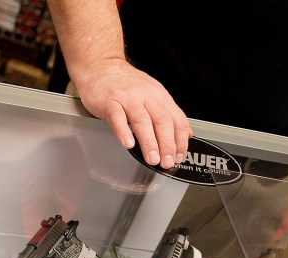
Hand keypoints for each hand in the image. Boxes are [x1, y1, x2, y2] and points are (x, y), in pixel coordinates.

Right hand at [72, 58, 190, 167]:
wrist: (101, 65)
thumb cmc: (125, 84)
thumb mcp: (153, 94)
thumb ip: (168, 114)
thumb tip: (186, 133)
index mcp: (159, 96)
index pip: (177, 120)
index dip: (180, 140)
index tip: (178, 157)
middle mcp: (146, 96)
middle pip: (162, 121)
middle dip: (167, 144)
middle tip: (167, 161)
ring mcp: (127, 98)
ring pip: (142, 120)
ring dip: (149, 142)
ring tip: (152, 158)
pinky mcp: (109, 101)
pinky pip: (117, 117)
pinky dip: (123, 131)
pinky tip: (128, 144)